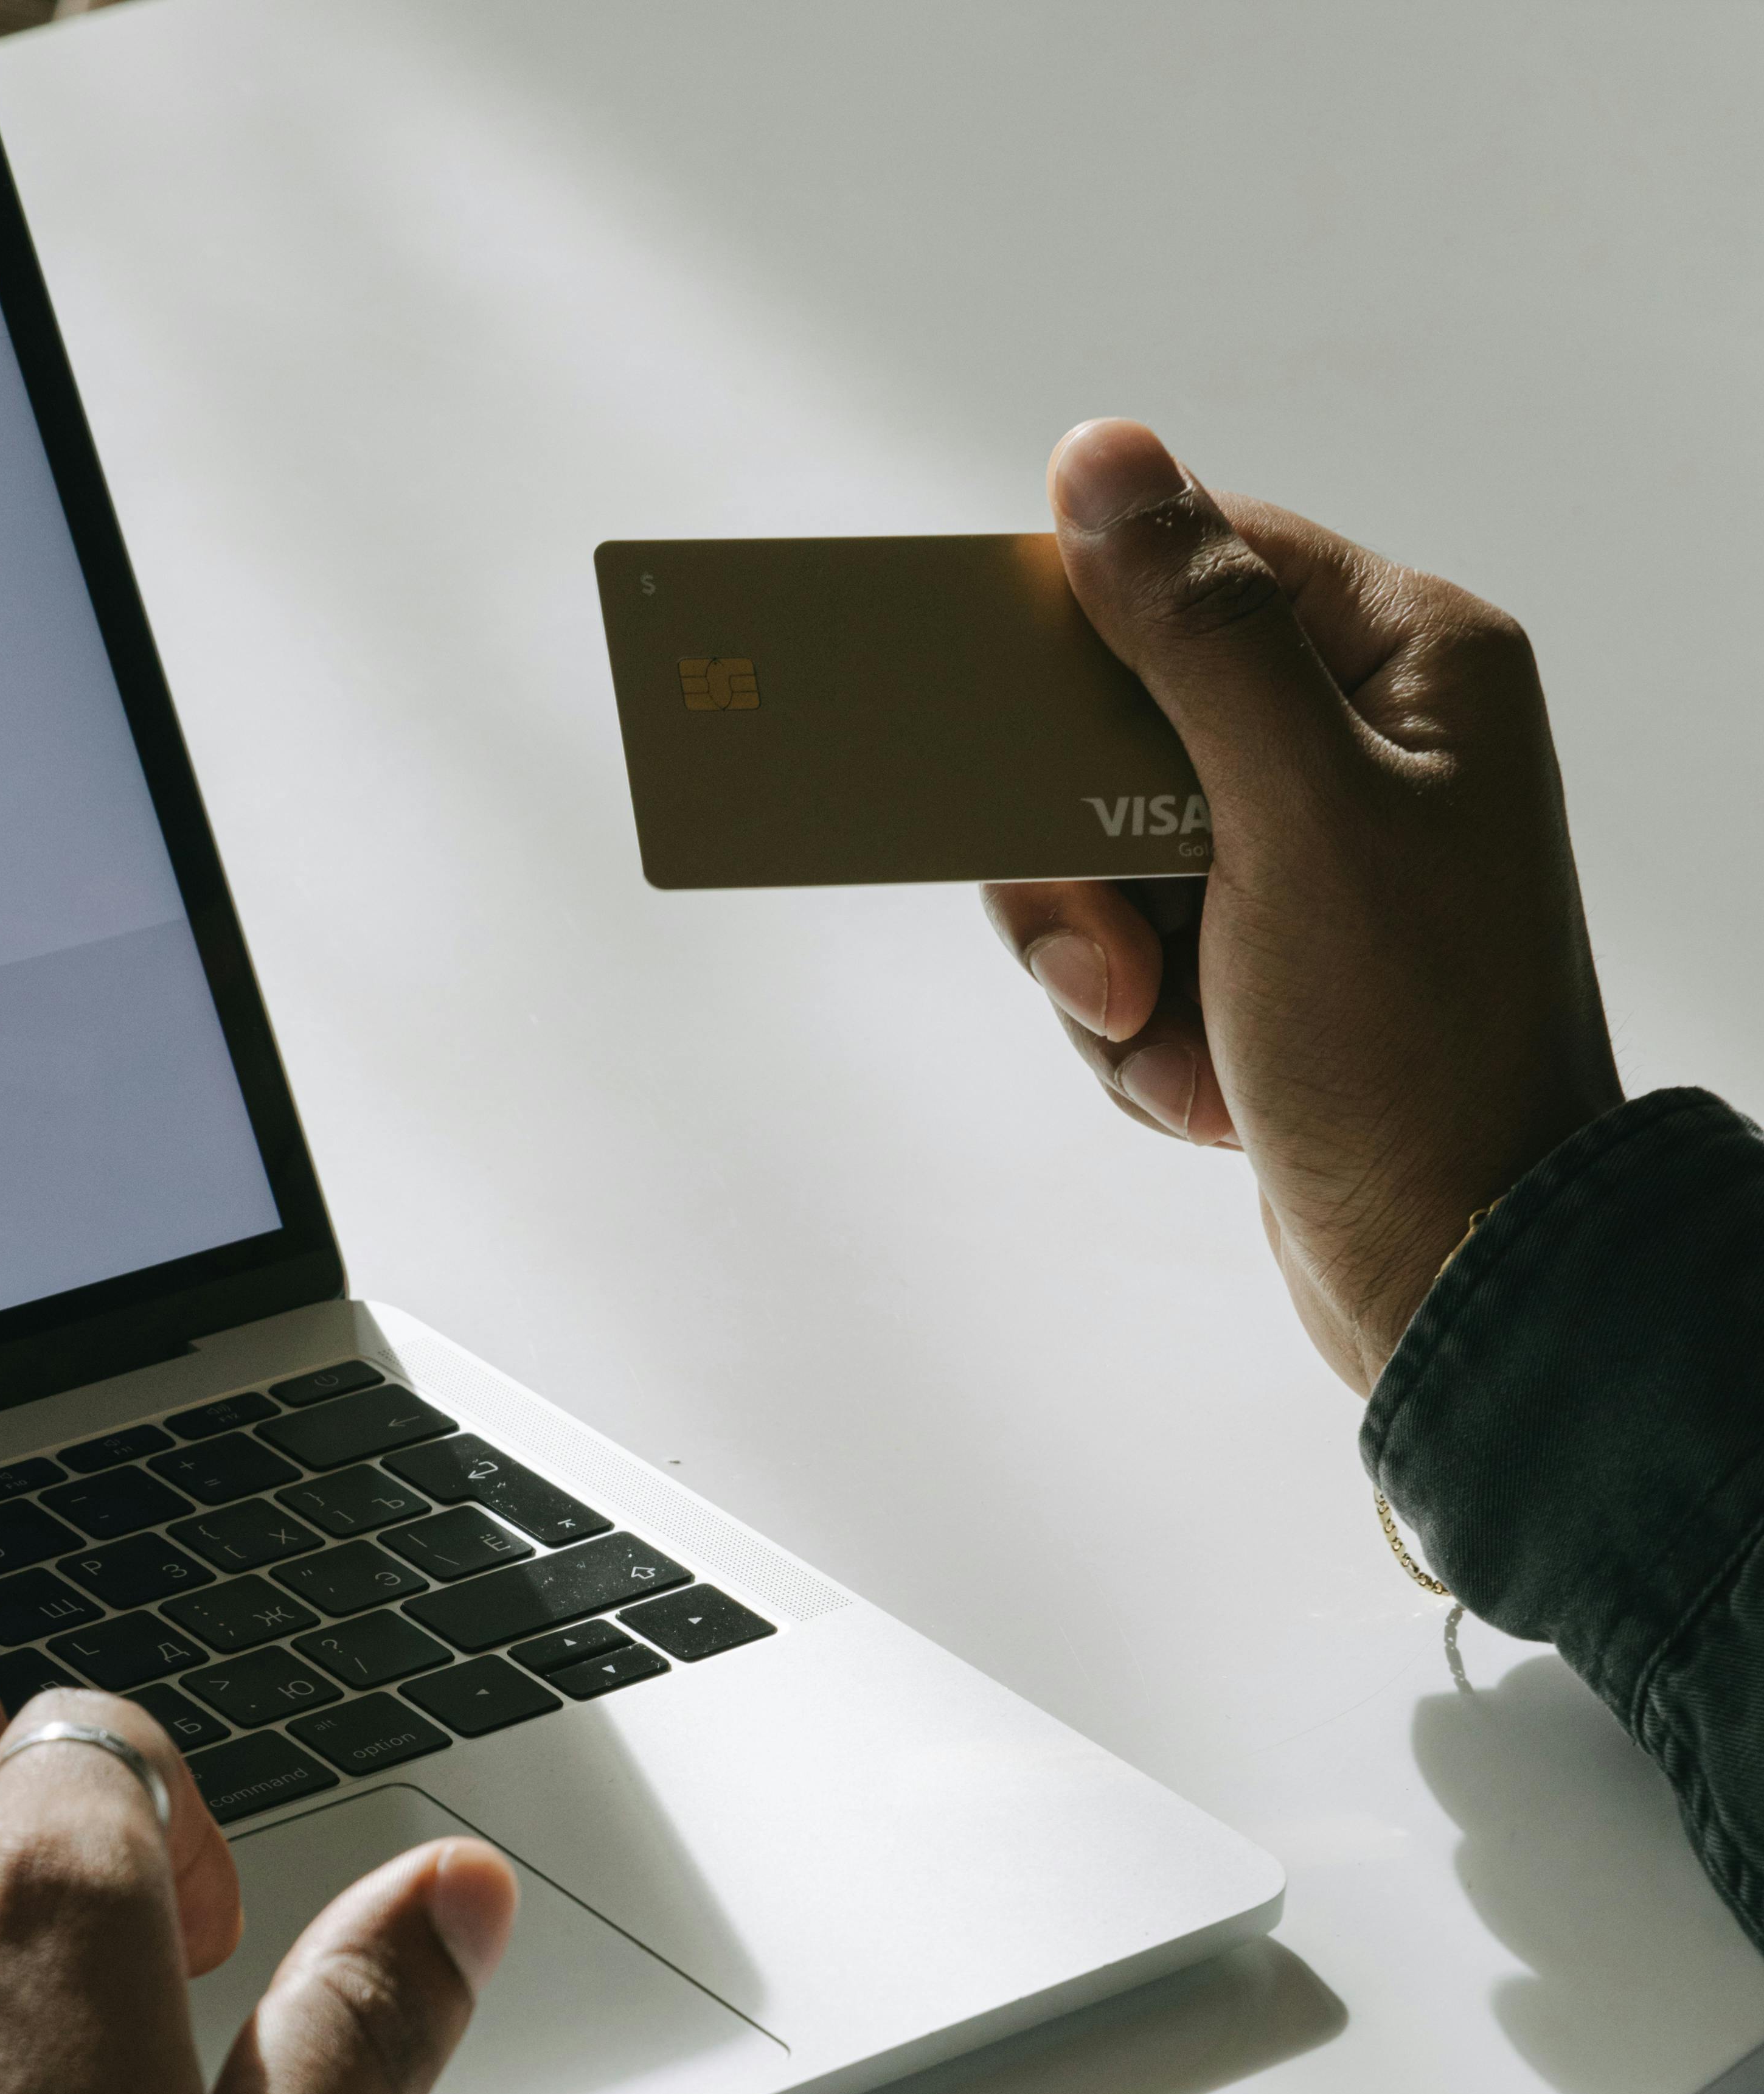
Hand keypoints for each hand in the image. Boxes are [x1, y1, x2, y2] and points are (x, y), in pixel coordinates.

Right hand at [981, 420, 1621, 1393]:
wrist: (1460, 1273)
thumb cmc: (1413, 1048)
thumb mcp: (1297, 814)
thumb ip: (1196, 633)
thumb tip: (1103, 457)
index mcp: (1412, 663)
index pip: (1199, 570)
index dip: (1082, 641)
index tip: (996, 721)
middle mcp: (1372, 744)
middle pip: (1123, 727)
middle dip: (1085, 865)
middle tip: (1109, 958)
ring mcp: (1319, 864)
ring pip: (1110, 860)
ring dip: (1109, 971)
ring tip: (1172, 1044)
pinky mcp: (1273, 971)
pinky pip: (1136, 963)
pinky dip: (1143, 1041)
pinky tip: (1208, 1097)